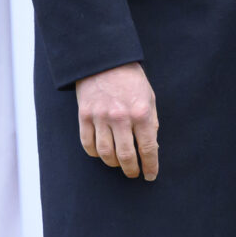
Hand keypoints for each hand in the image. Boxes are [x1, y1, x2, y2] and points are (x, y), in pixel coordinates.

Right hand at [75, 62, 158, 179]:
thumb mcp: (149, 98)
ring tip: (119, 164)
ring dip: (113, 164)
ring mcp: (100, 117)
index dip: (150, 166)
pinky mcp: (84, 115)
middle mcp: (120, 117)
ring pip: (105, 153)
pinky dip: (95, 153)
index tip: (150, 175)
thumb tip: (151, 147)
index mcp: (141, 113)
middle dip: (131, 170)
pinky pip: (88, 144)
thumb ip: (151, 123)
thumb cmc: (131, 79)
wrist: (105, 60)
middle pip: (126, 156)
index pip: (148, 148)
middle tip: (134, 173)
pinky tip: (102, 153)